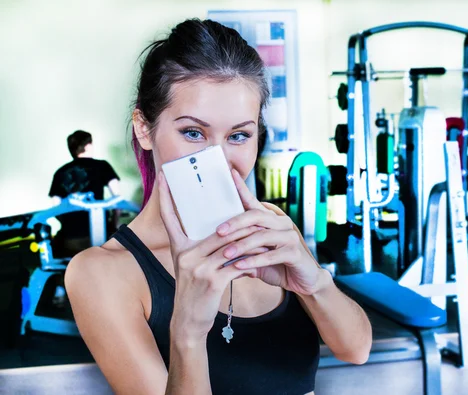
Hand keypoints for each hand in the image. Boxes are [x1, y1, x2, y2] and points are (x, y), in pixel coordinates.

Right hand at [157, 171, 260, 339]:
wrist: (188, 322)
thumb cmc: (195, 292)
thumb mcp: (192, 267)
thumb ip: (203, 249)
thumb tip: (223, 231)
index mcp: (179, 248)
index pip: (170, 217)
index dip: (165, 196)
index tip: (164, 175)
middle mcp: (186, 255)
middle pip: (218, 229)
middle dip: (239, 221)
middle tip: (253, 207)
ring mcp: (198, 267)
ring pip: (231, 245)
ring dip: (251, 240)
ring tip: (266, 233)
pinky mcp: (212, 281)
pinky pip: (238, 264)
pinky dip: (252, 260)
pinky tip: (262, 257)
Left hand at [215, 169, 324, 295]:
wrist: (303, 280)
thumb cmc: (276, 265)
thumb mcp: (254, 255)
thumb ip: (240, 248)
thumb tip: (215, 245)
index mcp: (270, 220)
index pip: (253, 202)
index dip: (242, 188)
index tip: (230, 173)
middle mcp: (281, 224)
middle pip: (256, 216)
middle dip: (235, 223)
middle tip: (219, 232)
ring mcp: (290, 237)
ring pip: (262, 236)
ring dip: (242, 245)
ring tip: (226, 254)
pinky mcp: (295, 253)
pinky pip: (272, 255)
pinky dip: (254, 261)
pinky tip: (239, 266)